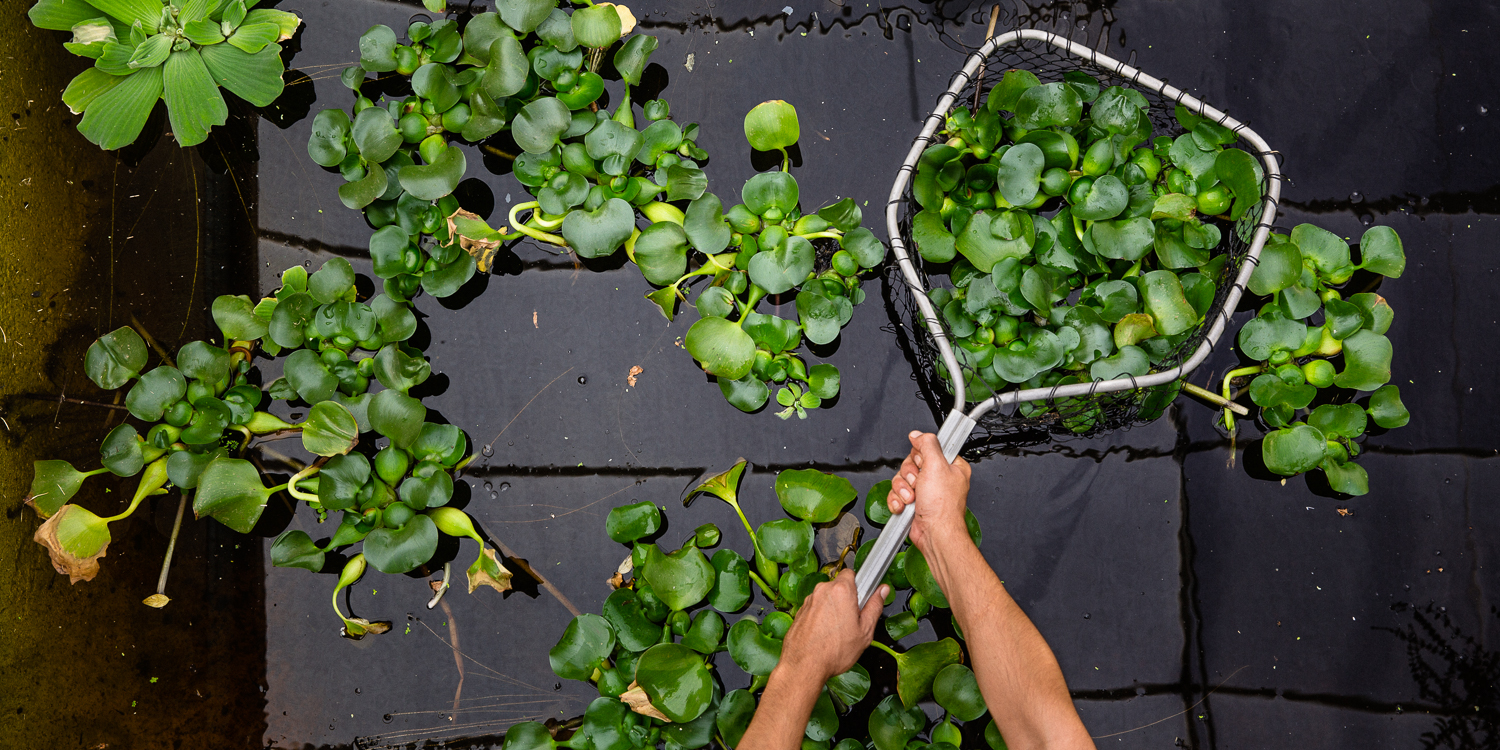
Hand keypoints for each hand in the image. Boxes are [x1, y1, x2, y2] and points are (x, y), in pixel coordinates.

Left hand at [777, 569, 886, 681]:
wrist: (804, 667)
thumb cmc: (833, 652)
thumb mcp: (864, 631)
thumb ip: (875, 606)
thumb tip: (882, 591)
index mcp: (840, 591)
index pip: (852, 573)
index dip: (860, 586)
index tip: (863, 599)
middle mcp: (822, 591)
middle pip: (839, 587)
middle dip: (847, 600)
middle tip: (853, 621)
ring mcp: (809, 601)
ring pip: (827, 599)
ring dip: (833, 609)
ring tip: (838, 632)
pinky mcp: (800, 612)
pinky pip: (816, 609)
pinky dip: (821, 618)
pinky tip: (825, 635)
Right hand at [887, 430, 971, 553]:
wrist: (935, 534)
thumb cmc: (943, 507)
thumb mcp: (936, 466)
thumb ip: (927, 445)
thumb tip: (918, 434)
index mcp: (950, 466)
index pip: (928, 449)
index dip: (920, 456)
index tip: (923, 464)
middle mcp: (938, 478)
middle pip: (911, 463)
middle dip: (909, 475)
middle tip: (918, 483)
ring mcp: (926, 491)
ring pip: (902, 479)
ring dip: (902, 489)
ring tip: (912, 498)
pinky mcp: (914, 503)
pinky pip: (897, 494)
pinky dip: (897, 500)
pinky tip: (905, 506)